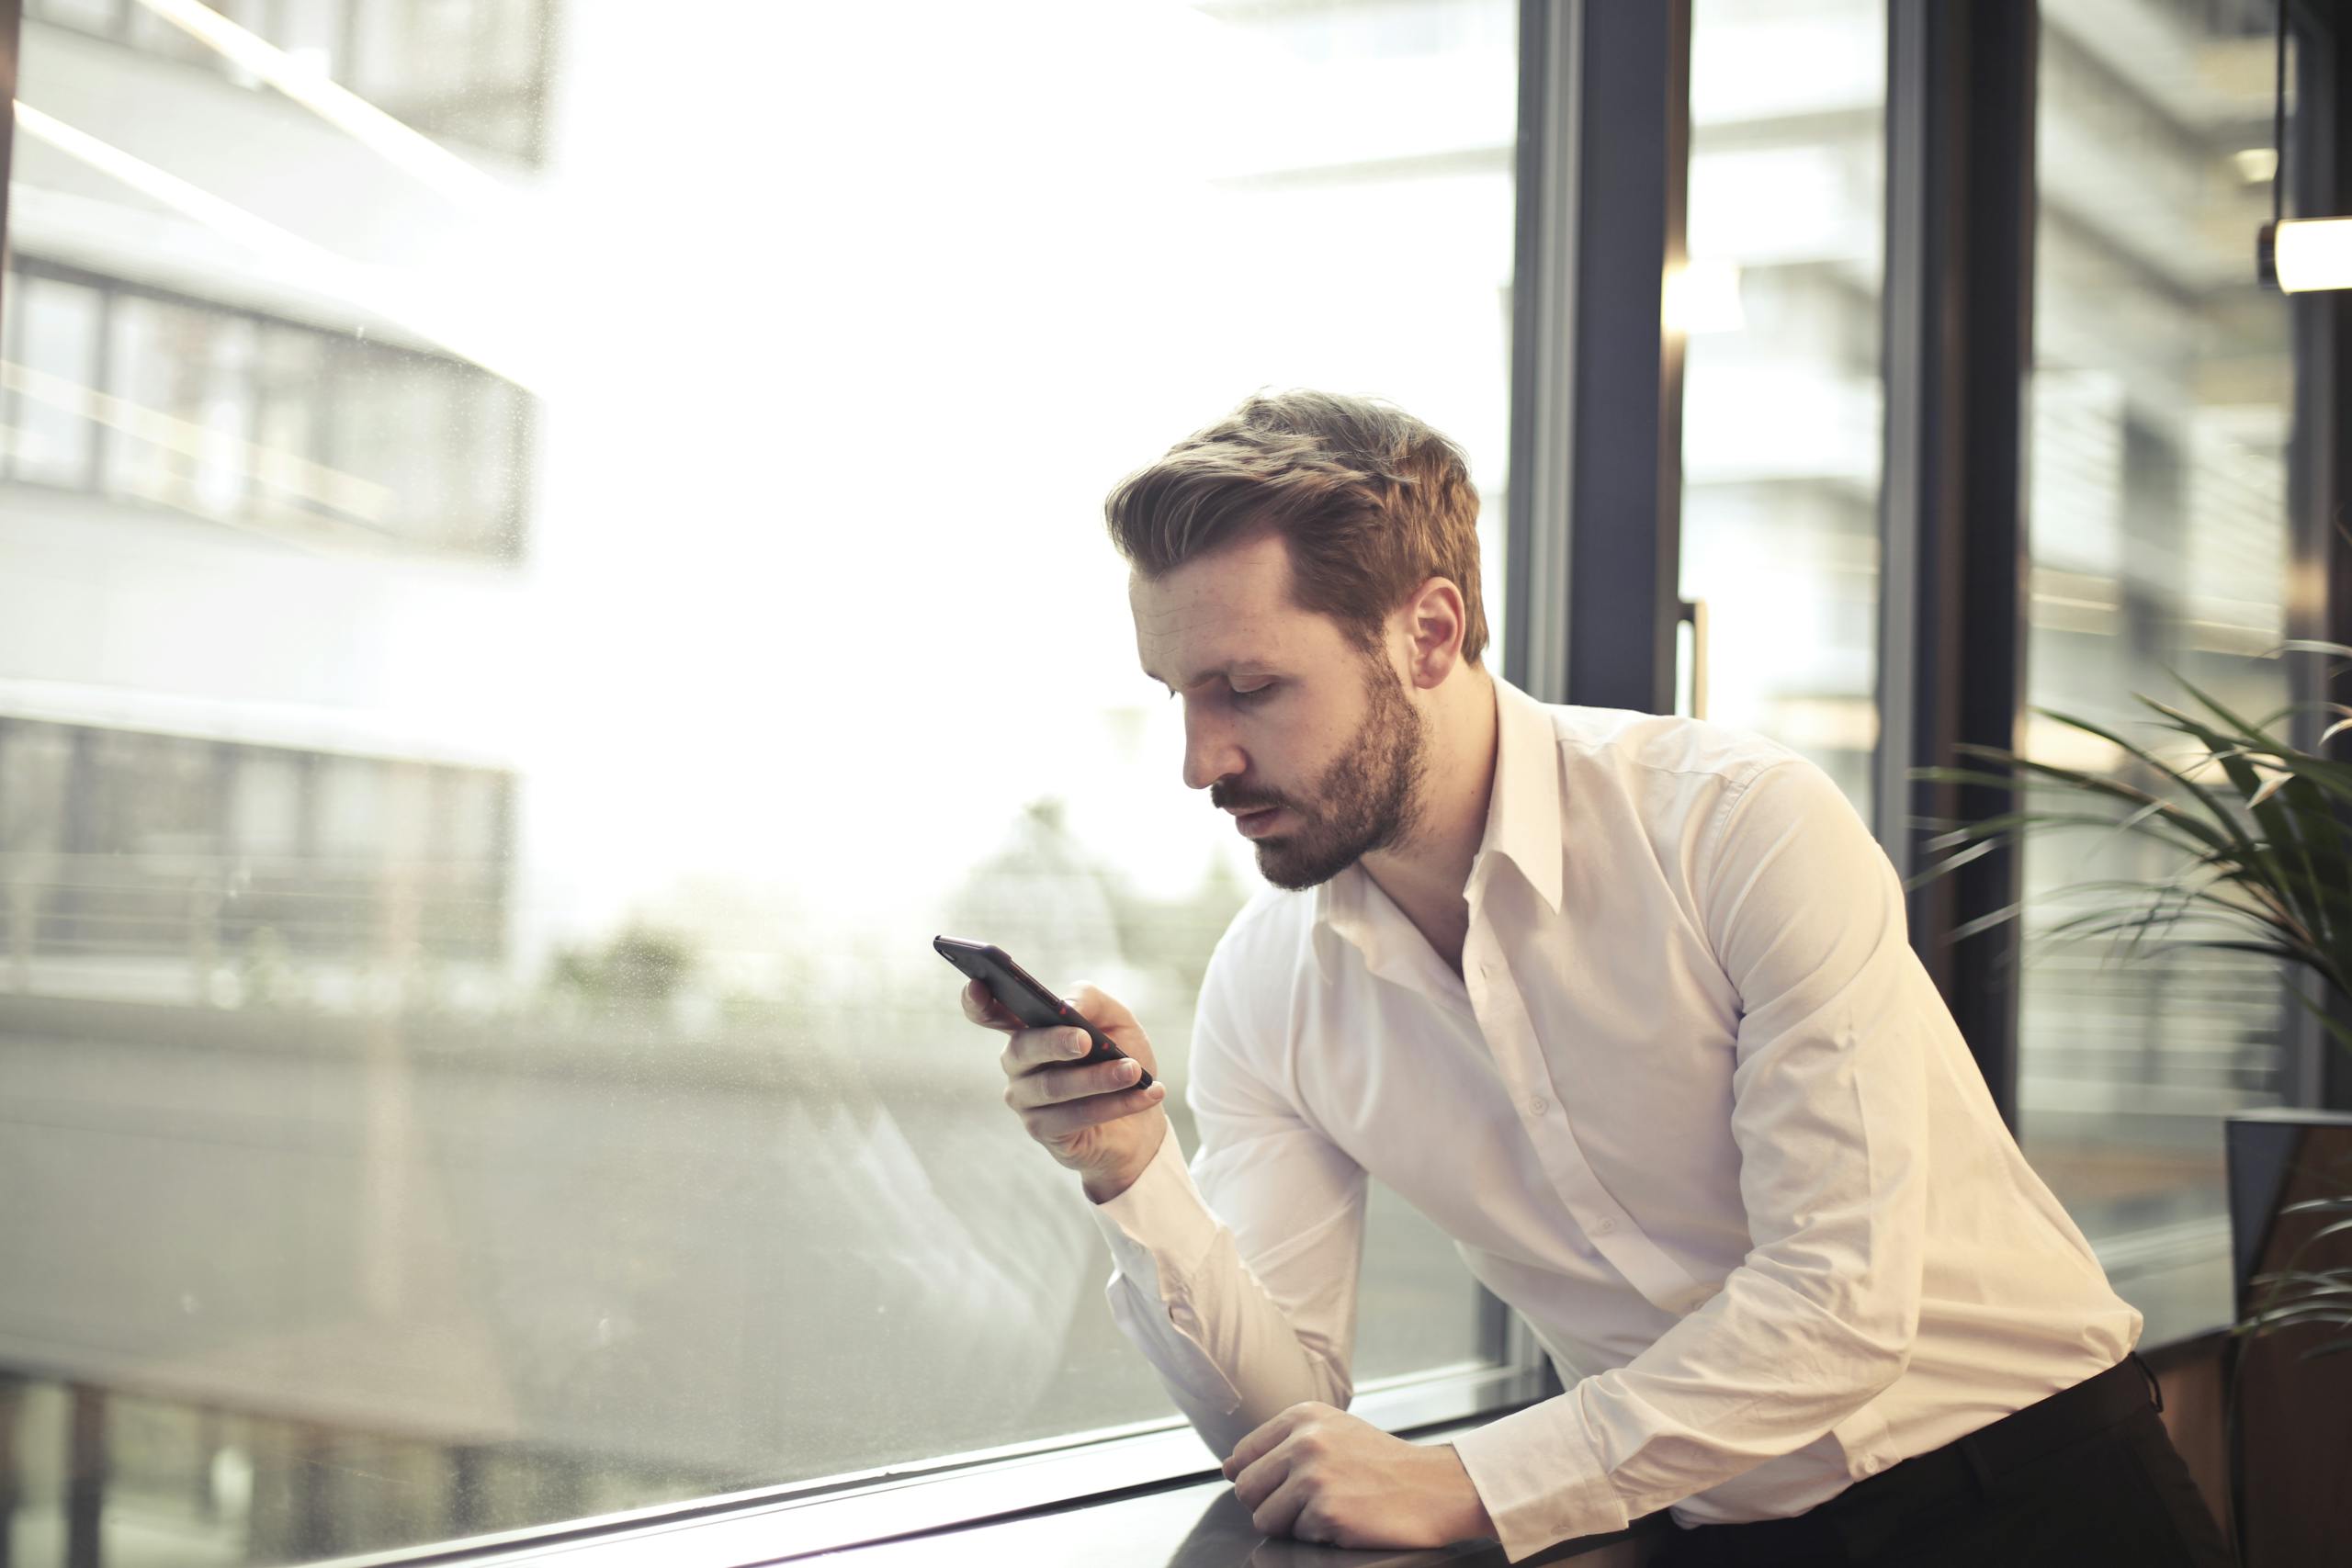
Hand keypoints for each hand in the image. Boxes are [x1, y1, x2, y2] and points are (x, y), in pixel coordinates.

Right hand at [964, 980, 1166, 1201]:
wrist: (1143, 1113)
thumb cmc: (1121, 1058)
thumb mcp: (1116, 1020)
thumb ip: (1091, 1001)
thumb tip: (1067, 1007)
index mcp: (1028, 1027)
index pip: (988, 1012)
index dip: (976, 1001)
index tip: (976, 983)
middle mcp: (1018, 1062)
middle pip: (1023, 1047)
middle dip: (1055, 1042)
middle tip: (1086, 1040)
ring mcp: (1025, 1099)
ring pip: (1053, 1086)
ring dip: (1098, 1078)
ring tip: (1134, 1070)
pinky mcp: (1043, 1131)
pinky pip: (1075, 1116)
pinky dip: (1115, 1104)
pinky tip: (1146, 1094)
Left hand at [1223, 1403, 1493, 1549]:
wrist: (1434, 1487)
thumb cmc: (1382, 1463)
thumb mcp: (1333, 1431)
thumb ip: (1281, 1444)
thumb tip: (1229, 1468)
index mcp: (1302, 1416)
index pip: (1243, 1454)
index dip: (1258, 1479)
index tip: (1282, 1485)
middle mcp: (1304, 1441)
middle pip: (1247, 1489)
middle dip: (1270, 1504)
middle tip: (1306, 1504)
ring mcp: (1314, 1477)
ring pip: (1264, 1518)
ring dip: (1292, 1524)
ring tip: (1328, 1510)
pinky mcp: (1327, 1513)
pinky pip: (1297, 1537)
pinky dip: (1319, 1536)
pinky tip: (1347, 1519)